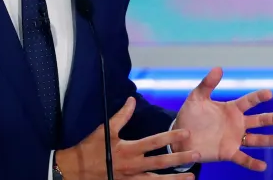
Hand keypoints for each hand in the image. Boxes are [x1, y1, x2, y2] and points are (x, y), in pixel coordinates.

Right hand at [56, 97, 199, 179]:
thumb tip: (132, 100)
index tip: (186, 133)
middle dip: (180, 159)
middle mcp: (132, 165)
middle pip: (161, 163)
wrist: (75, 170)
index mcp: (128, 149)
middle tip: (197, 155)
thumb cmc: (89, 148)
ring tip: (191, 178)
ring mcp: (131, 178)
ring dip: (175, 179)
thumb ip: (121, 116)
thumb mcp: (105, 130)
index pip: (154, 142)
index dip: (171, 137)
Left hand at [173, 67, 272, 170]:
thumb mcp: (196, 97)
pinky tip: (263, 166)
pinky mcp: (228, 153)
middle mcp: (237, 124)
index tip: (269, 93)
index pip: (249, 101)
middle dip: (271, 119)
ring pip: (256, 140)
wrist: (181, 136)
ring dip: (269, 140)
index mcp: (231, 109)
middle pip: (258, 121)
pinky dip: (252, 163)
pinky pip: (243, 159)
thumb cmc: (189, 115)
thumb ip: (207, 84)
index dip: (258, 97)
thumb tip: (218, 68)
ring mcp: (234, 139)